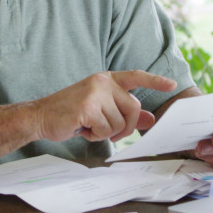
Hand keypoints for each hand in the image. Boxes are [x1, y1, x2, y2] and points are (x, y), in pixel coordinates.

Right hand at [35, 70, 177, 142]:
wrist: (40, 116)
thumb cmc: (69, 113)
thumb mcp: (100, 109)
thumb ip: (125, 112)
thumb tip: (151, 118)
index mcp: (106, 79)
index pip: (135, 76)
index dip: (154, 81)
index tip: (171, 85)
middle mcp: (102, 82)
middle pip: (134, 109)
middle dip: (125, 127)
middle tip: (106, 131)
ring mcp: (95, 93)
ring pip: (120, 123)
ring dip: (105, 132)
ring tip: (88, 126)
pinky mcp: (88, 108)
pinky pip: (105, 130)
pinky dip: (95, 136)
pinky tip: (81, 128)